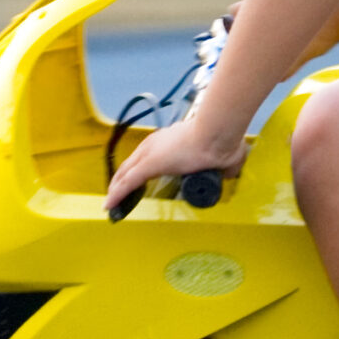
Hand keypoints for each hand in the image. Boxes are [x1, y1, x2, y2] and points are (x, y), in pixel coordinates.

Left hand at [104, 117, 246, 214]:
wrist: (218, 133)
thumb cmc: (223, 140)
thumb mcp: (224, 155)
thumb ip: (224, 165)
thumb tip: (229, 173)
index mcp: (168, 140)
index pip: (144, 157)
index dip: (135, 171)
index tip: (133, 184)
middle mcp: (154, 144)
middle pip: (129, 165)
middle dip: (120, 181)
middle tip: (117, 197)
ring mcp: (150, 154)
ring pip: (125, 174)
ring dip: (116, 190)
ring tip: (111, 205)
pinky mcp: (148, 165)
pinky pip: (127, 182)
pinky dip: (117, 194)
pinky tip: (110, 205)